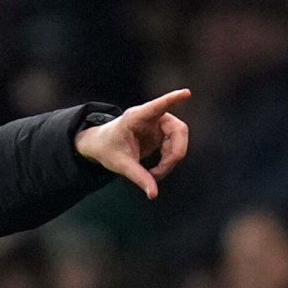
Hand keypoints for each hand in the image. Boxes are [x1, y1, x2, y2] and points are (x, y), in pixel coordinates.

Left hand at [74, 89, 191, 199]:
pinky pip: (175, 146)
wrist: (102, 145)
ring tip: (154, 175)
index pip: (157, 106)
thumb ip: (139, 177)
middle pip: (178, 130)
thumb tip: (154, 194)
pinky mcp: (162, 133)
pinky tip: (155, 171)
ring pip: (179, 140)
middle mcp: (151, 117)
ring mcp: (159, 124)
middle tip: (160, 173)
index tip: (186, 93)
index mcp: (136, 117)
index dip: (173, 100)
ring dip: (171, 159)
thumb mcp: (121, 165)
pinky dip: (168, 160)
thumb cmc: (108, 149)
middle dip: (175, 153)